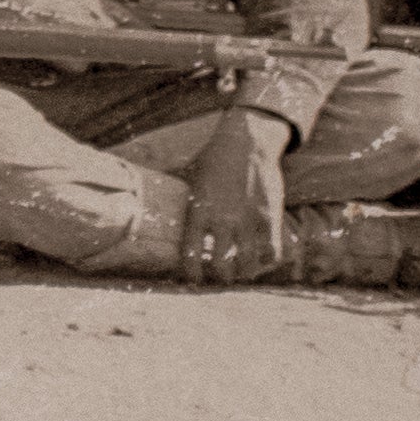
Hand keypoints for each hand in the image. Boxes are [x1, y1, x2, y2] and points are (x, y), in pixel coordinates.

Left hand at [181, 107, 293, 281]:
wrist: (246, 141)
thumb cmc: (214, 158)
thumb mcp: (189, 175)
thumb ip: (175, 191)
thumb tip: (147, 192)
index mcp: (198, 210)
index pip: (190, 251)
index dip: (191, 271)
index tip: (194, 279)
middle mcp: (221, 219)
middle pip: (220, 265)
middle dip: (221, 276)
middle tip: (222, 276)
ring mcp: (246, 219)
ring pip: (247, 263)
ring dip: (244, 272)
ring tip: (243, 271)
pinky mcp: (268, 216)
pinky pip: (272, 249)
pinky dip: (268, 259)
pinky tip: (264, 257)